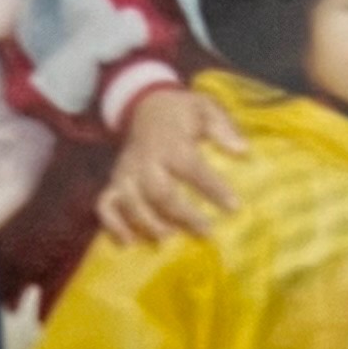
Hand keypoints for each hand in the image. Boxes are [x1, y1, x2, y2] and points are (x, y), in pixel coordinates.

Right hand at [96, 85, 243, 243]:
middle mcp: (145, 159)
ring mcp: (127, 172)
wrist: (146, 105)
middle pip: (159, 191)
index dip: (212, 188)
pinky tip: (129, 243)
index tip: (234, 207)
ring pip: (131, 202)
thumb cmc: (181, 113)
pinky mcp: (114, 182)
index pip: (191, 167)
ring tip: (169, 239)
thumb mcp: (204, 108)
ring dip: (148, 223)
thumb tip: (242, 150)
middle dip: (182, 214)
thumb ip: (222, 127)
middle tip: (206, 232)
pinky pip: (105, 205)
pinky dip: (113, 225)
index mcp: (171, 142)